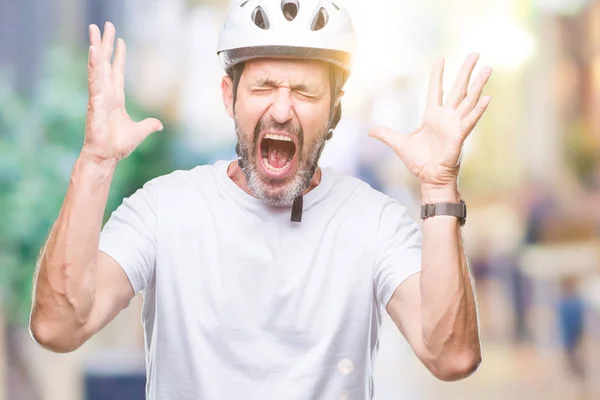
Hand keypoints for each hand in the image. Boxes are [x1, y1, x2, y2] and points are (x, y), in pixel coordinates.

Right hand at [82, 22, 162, 165]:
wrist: (107, 157)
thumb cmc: (118, 145)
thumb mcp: (139, 131)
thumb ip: (148, 125)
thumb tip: (159, 124)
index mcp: (115, 98)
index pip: (116, 72)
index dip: (118, 56)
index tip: (119, 41)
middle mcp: (105, 93)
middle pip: (105, 63)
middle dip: (105, 44)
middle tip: (104, 26)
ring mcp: (99, 96)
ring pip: (97, 66)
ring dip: (96, 47)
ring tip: (94, 30)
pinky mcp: (95, 101)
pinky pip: (94, 80)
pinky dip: (94, 65)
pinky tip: (94, 51)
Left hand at [369, 53, 491, 198]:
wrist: (429, 178)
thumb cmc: (418, 162)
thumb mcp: (399, 144)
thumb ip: (386, 134)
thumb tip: (370, 131)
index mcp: (432, 116)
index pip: (436, 89)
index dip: (437, 74)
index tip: (441, 58)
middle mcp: (446, 117)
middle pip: (458, 88)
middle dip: (466, 71)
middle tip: (475, 53)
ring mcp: (455, 124)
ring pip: (469, 99)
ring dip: (479, 84)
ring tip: (488, 68)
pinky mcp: (460, 135)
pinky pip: (471, 120)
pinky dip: (478, 110)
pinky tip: (488, 98)